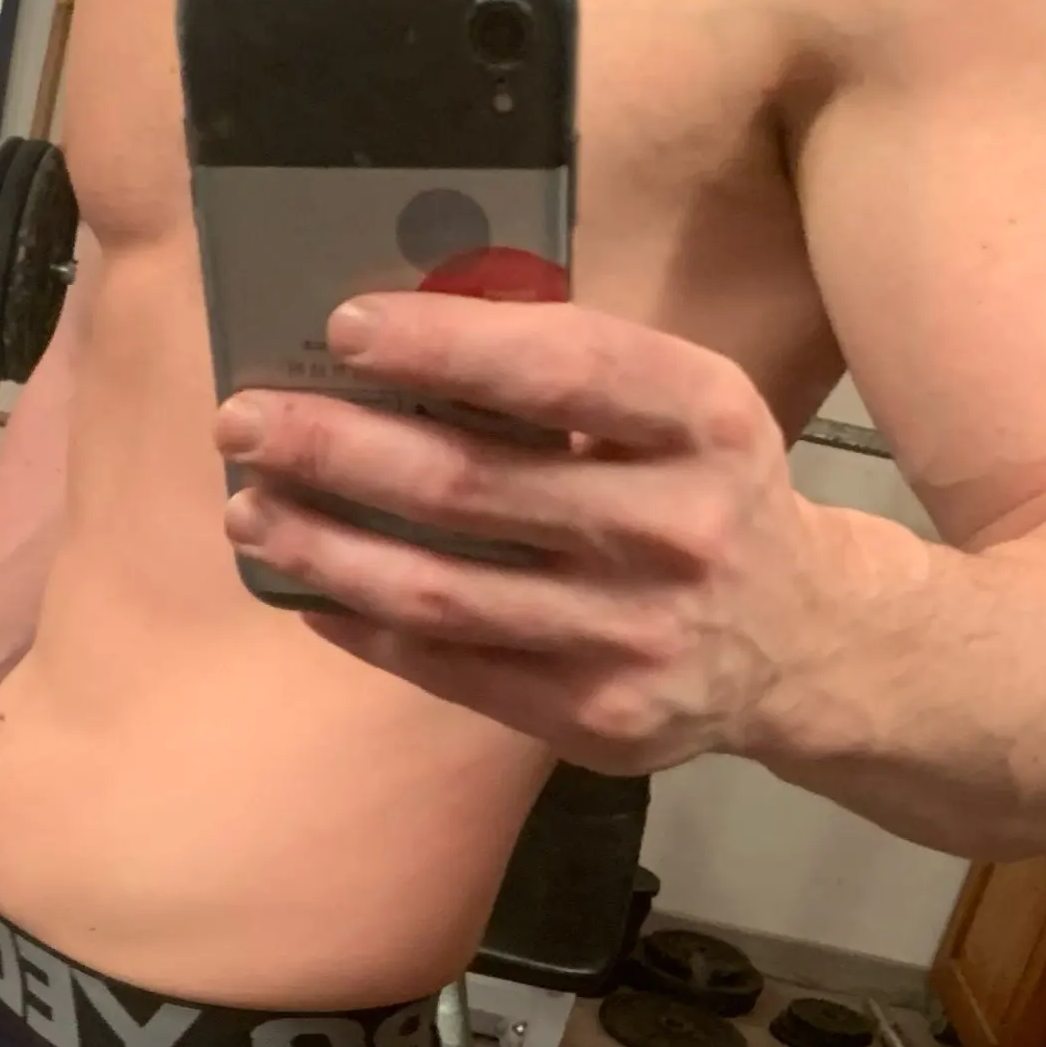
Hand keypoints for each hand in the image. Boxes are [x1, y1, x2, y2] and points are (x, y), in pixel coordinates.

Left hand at [215, 295, 855, 773]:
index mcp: (705, 423)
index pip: (564, 368)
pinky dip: (365, 627)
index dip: (444, 344)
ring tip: (249, 513)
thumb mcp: (687, 413)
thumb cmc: (710, 498)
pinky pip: (451, 668)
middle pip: (472, 484)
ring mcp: (634, 636)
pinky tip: (307, 593)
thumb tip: (398, 342)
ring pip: (443, 590)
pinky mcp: (595, 718)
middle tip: (243, 423)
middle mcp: (676, 529)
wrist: (802, 645)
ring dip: (325, 547)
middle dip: (336, 447)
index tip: (342, 328)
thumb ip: (576, 379)